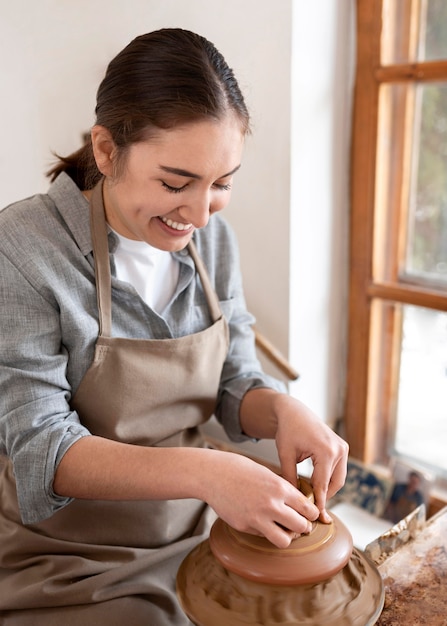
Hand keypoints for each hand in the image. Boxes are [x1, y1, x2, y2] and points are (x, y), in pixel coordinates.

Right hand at [203, 451, 319, 547]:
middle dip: (303, 527)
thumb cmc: (241, 470)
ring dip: (287, 537)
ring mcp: (257, 518)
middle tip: (300, 525)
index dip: (312, 514)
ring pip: (285, 540)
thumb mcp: (268, 474)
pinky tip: (261, 522)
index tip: (310, 515)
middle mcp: (271, 504)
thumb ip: (284, 490)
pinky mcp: (245, 526)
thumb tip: (300, 505)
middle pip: (301, 527)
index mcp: (280, 488)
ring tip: (284, 530)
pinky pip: (263, 536)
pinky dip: (266, 532)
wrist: (214, 474)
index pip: (308, 509)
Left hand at [273, 395, 348, 522]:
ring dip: (328, 489)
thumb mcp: (285, 454)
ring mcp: (342, 447)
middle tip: (312, 511)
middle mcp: (338, 449)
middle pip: (335, 484)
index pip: (322, 484)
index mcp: (325, 451)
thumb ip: (289, 478)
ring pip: (339, 478)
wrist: (294, 412)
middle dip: (324, 497)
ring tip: (313, 499)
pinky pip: (338, 470)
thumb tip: (293, 500)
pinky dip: (329, 479)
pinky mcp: (342, 447)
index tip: (315, 517)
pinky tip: (316, 486)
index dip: (318, 502)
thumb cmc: (288, 430)